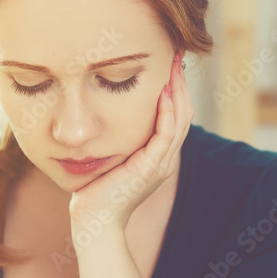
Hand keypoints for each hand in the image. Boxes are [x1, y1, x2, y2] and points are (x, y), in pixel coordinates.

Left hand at [68, 52, 193, 230]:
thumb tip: (100, 117)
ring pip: (180, 120)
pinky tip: (164, 92)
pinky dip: (167, 111)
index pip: (173, 117)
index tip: (167, 65)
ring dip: (178, 91)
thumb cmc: (94, 193)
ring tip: (174, 66)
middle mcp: (164, 159)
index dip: (174, 91)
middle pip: (183, 114)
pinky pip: (166, 134)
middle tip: (177, 56)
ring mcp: (160, 164)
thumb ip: (114, 141)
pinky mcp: (151, 167)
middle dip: (181, 84)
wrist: (93, 221)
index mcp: (157, 157)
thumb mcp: (108, 160)